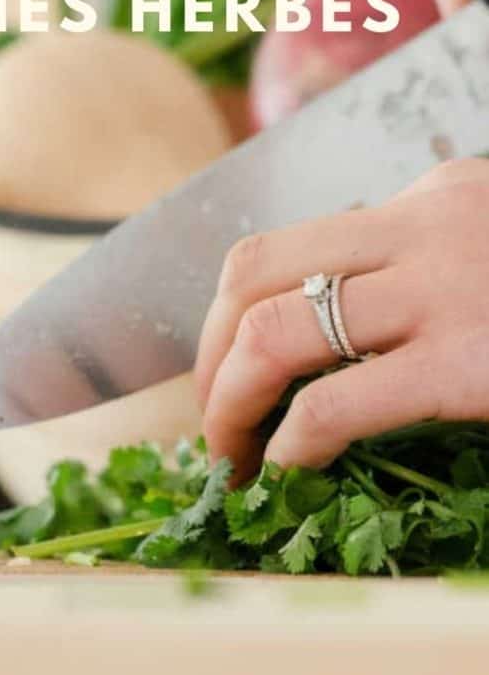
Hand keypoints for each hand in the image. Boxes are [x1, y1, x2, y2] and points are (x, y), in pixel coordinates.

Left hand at [195, 159, 488, 479]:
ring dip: (228, 405)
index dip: (234, 319)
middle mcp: (421, 227)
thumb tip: (352, 329)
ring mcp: (439, 292)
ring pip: (271, 334)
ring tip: (232, 458)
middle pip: (251, 274)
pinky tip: (285, 473)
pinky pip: (332, 406)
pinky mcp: (465, 365)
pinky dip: (287, 449)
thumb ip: (424, 268)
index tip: (230, 374)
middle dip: (211, 358)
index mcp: (426, 201)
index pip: (288, 248)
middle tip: (216, 420)